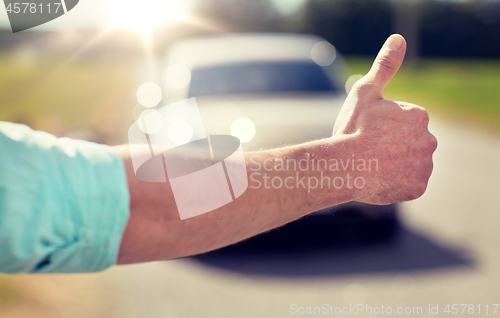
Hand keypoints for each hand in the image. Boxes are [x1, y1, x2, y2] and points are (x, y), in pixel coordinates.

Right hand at [333, 34, 436, 204]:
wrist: (343, 168)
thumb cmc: (352, 129)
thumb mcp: (365, 92)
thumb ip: (385, 66)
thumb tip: (399, 40)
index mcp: (418, 116)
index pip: (402, 121)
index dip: (381, 126)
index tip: (367, 131)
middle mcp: (429, 140)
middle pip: (407, 142)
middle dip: (391, 144)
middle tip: (367, 148)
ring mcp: (424, 166)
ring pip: (408, 162)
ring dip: (394, 163)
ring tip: (371, 164)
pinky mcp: (417, 189)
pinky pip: (407, 183)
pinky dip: (395, 182)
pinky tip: (377, 178)